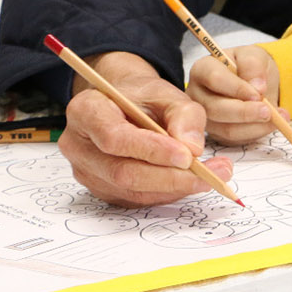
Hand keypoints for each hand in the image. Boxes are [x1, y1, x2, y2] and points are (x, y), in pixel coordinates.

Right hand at [57, 50, 232, 207]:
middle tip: (212, 174)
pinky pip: (135, 198)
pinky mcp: (102, 189)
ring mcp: (87, 171)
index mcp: (86, 110)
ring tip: (213, 176)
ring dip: (175, 188)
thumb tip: (192, 148)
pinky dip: (167, 193)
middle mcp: (78, 145)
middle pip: (122, 171)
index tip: (187, 156)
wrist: (125, 103)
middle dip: (170, 177)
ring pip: (131, 190)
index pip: (114, 137)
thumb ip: (184, 114)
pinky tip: (191, 181)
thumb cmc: (142, 96)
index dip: (150, 150)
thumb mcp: (167, 92)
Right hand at [186, 45, 280, 145]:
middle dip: (245, 113)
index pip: (215, 79)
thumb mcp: (254, 55)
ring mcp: (204, 117)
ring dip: (253, 126)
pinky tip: (269, 124)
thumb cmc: (249, 66)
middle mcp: (197, 94)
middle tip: (268, 112)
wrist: (254, 81)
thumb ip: (253, 65)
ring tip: (277, 118)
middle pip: (215, 109)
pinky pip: (235, 139)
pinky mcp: (216, 133)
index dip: (237, 88)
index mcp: (202, 69)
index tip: (259, 93)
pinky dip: (255, 133)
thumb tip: (257, 87)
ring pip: (226, 129)